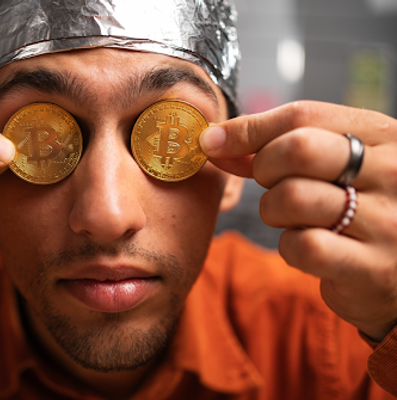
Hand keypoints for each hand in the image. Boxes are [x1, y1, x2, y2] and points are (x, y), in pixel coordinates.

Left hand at [201, 101, 396, 341]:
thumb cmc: (355, 208)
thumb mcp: (333, 165)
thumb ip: (279, 147)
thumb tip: (214, 140)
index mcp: (382, 135)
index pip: (302, 114)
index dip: (247, 128)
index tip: (213, 142)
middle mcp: (392, 171)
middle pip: (297, 149)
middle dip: (263, 168)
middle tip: (270, 185)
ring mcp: (387, 221)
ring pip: (291, 198)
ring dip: (274, 211)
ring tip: (294, 219)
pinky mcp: (373, 267)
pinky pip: (302, 246)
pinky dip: (289, 247)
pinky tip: (308, 247)